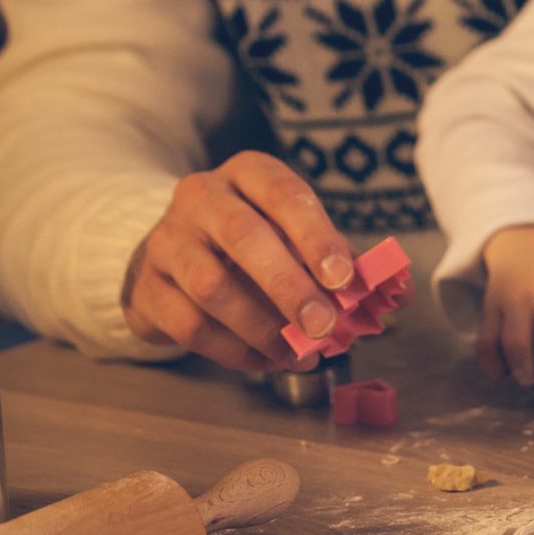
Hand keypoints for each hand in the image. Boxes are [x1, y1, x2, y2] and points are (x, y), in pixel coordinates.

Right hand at [121, 151, 353, 372]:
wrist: (173, 258)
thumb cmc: (252, 243)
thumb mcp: (292, 234)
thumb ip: (336, 258)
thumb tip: (387, 294)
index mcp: (248, 173)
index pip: (284, 193)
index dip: (316, 236)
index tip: (344, 279)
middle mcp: (200, 197)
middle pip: (243, 235)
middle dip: (289, 286)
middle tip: (323, 326)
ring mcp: (167, 241)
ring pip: (211, 286)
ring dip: (261, 328)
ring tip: (297, 354)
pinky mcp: (146, 288)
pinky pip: (190, 325)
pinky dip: (234, 351)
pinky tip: (265, 362)